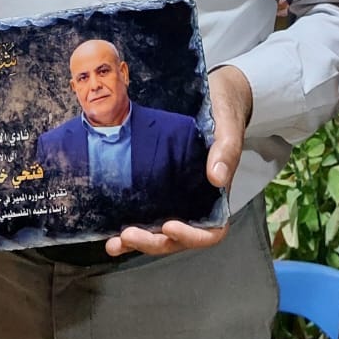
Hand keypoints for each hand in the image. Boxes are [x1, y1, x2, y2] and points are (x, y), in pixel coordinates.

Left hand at [105, 65, 252, 256]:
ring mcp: (177, 198)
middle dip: (154, 242)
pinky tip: (110, 234)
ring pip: (160, 233)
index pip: (211, 231)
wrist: (212, 95)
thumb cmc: (223, 111)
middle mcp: (196, 202)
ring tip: (115, 242)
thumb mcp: (228, 126)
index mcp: (217, 195)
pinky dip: (130, 230)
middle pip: (179, 238)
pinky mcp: (159, 189)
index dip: (192, 237)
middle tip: (129, 234)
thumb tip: (217, 178)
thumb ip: (227, 150)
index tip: (170, 226)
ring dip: (138, 242)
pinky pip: (147, 215)